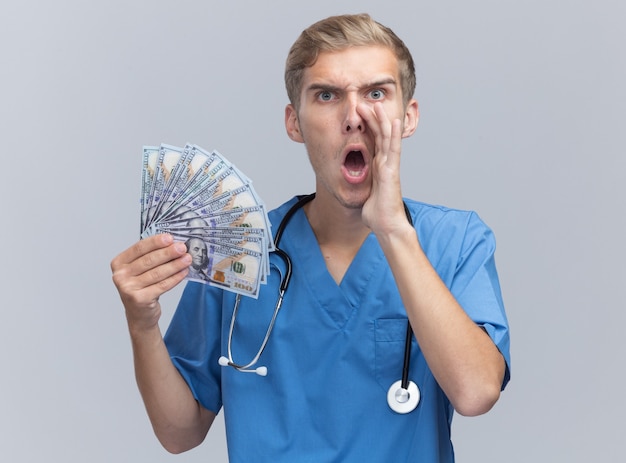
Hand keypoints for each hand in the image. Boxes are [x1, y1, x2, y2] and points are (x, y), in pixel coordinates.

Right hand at [110, 234, 190, 330]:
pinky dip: (175, 278)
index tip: (170, 238)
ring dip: (175, 265)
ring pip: (157, 273)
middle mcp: (120, 275)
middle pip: (149, 260)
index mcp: (119, 263)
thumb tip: (173, 243)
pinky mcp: (139, 299)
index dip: (155, 242)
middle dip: (168, 253)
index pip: (139, 248)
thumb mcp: (140, 270)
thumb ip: (150, 256)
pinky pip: (162, 285)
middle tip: (182, 248)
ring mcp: (128, 288)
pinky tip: (183, 272)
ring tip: (187, 259)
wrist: (140, 314)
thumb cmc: (142, 287)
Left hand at [358, 102, 407, 235]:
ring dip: (381, 120)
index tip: (359, 113)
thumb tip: (351, 186)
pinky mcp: (392, 171)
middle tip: (364, 102)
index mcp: (378, 167)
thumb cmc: (376, 214)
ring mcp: (390, 165)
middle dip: (371, 118)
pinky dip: (394, 134)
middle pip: (379, 135)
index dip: (367, 127)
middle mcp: (385, 163)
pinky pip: (393, 149)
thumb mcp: (364, 194)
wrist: (386, 225)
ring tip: (375, 104)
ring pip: (386, 138)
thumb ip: (360, 185)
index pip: (372, 142)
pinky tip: (394, 121)